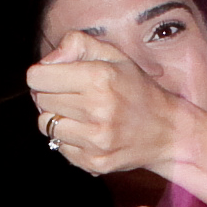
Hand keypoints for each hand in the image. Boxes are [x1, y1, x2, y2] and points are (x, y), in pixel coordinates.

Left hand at [28, 32, 194, 176]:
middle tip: (72, 95)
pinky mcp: (94, 161)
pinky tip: (89, 132)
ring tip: (80, 114)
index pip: (38, 77)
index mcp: (100, 77)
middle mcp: (97, 109)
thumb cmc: (137, 89)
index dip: (43, 74)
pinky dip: (68, 138)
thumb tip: (47, 61)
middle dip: (51, 95)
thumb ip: (77, 44)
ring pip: (45, 125)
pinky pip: (59, 146)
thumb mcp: (114, 55)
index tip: (54, 77)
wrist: (169, 132)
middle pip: (41, 100)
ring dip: (57, 118)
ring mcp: (96, 139)